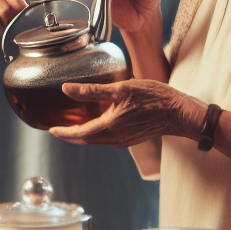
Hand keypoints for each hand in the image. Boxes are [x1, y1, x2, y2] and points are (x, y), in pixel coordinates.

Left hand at [50, 79, 206, 146]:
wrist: (179, 113)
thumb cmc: (153, 98)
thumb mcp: (121, 89)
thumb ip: (92, 90)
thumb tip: (67, 89)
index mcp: (109, 127)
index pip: (79, 134)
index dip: (64, 133)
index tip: (51, 130)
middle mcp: (115, 138)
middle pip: (86, 140)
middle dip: (71, 136)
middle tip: (59, 129)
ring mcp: (124, 140)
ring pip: (97, 141)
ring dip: (84, 136)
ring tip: (74, 128)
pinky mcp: (132, 137)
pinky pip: (108, 139)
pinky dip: (97, 134)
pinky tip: (98, 125)